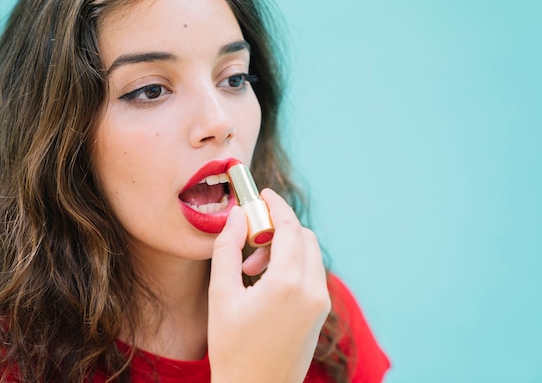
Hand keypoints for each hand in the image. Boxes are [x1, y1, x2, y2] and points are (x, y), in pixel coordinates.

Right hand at [208, 188, 330, 382]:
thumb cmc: (232, 348)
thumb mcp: (221, 295)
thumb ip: (227, 248)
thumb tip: (236, 215)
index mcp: (288, 283)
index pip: (289, 227)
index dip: (275, 205)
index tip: (262, 193)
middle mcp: (312, 290)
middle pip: (304, 237)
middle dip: (278, 227)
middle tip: (250, 236)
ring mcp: (320, 303)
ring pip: (310, 255)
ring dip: (284, 248)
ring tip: (250, 268)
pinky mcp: (320, 314)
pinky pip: (311, 274)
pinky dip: (292, 266)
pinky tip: (265, 283)